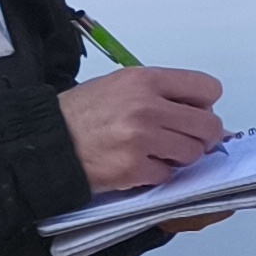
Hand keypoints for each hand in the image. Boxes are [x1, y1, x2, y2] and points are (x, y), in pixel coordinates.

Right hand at [57, 67, 226, 196]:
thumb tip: (204, 114)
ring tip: (154, 151)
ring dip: (179, 157)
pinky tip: (137, 164)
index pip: (208, 89)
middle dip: (200, 136)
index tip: (193, 113)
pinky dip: (157, 174)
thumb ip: (163, 95)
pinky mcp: (133, 166)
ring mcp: (141, 138)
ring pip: (193, 152)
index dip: (204, 105)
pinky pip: (168, 175)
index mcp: (145, 80)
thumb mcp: (121, 86)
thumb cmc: (83, 114)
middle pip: (209, 125)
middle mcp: (146, 106)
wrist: (47, 140)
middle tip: (181, 139)